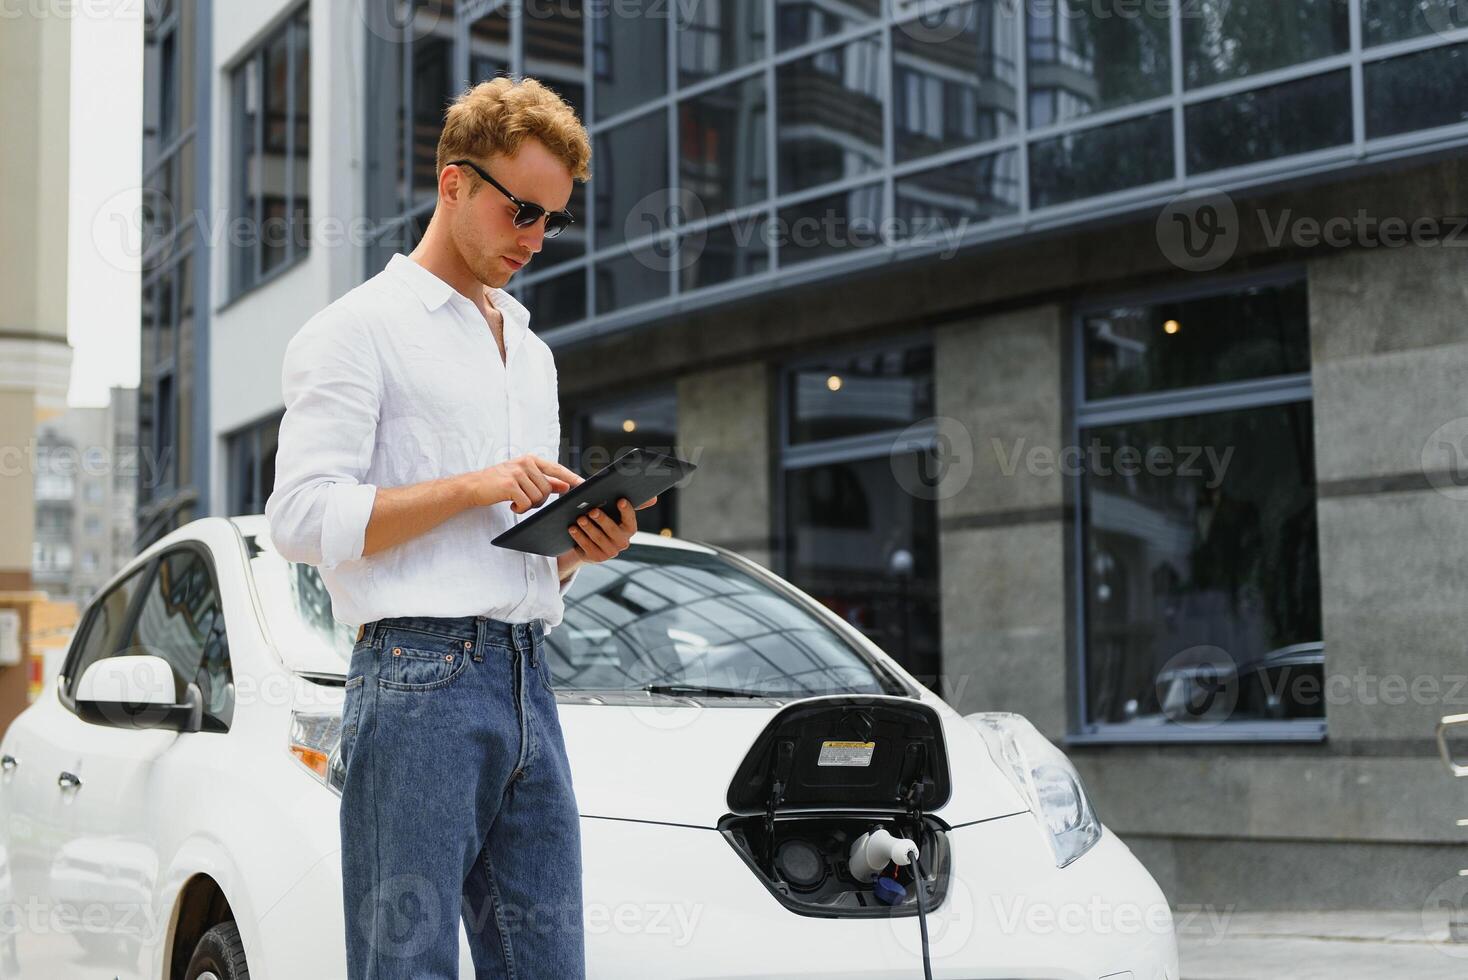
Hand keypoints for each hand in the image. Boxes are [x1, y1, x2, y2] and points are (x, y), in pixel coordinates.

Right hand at [465, 455, 583, 512]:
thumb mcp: (523, 477)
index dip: (571, 477)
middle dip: (539, 500)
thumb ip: (545, 481)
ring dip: (529, 505)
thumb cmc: (499, 483)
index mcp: (531, 460)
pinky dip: (521, 509)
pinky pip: (526, 503)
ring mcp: (517, 472)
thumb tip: (565, 486)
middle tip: (525, 501)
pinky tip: (512, 505)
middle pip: (547, 489)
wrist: (473, 486)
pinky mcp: (510, 484)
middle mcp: (526, 463)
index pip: (557, 469)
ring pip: (538, 497)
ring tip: (517, 501)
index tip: (584, 484)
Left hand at [564, 496, 653, 563]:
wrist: (589, 542)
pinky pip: (587, 547)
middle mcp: (623, 542)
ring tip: (579, 518)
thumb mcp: (613, 512)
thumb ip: (627, 505)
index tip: (620, 500)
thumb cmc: (603, 521)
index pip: (630, 519)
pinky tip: (572, 528)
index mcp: (629, 529)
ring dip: (589, 528)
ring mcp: (611, 552)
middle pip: (613, 530)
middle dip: (602, 520)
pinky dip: (579, 537)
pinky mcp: (597, 558)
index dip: (626, 511)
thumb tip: (654, 499)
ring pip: (599, 539)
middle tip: (592, 510)